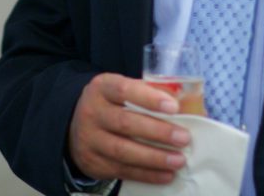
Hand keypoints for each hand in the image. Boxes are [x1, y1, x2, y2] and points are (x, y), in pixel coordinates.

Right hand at [67, 72, 190, 184]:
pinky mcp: (93, 162)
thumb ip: (148, 93)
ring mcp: (90, 139)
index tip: (174, 107)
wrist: (76, 126)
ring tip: (179, 160)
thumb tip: (186, 103)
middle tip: (183, 138)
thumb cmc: (112, 105)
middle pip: (125, 123)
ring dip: (154, 157)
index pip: (124, 90)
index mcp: (102, 88)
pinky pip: (122, 170)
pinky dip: (147, 174)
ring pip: (123, 151)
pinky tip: (167, 174)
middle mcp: (92, 112)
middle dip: (158, 132)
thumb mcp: (123, 90)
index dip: (149, 98)